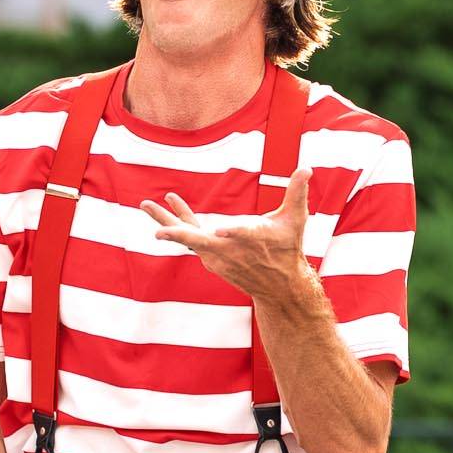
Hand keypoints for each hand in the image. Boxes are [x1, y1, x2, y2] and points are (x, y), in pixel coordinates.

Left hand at [140, 169, 313, 303]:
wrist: (277, 285)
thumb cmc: (287, 248)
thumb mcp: (295, 220)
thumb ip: (297, 193)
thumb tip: (306, 168)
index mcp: (253, 239)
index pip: (242, 235)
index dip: (232, 232)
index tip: (220, 229)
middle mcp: (231, 250)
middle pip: (199, 240)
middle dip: (177, 231)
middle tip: (157, 230)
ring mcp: (217, 255)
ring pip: (187, 237)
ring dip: (166, 221)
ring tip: (145, 204)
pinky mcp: (210, 256)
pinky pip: (190, 237)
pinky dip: (178, 222)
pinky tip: (169, 203)